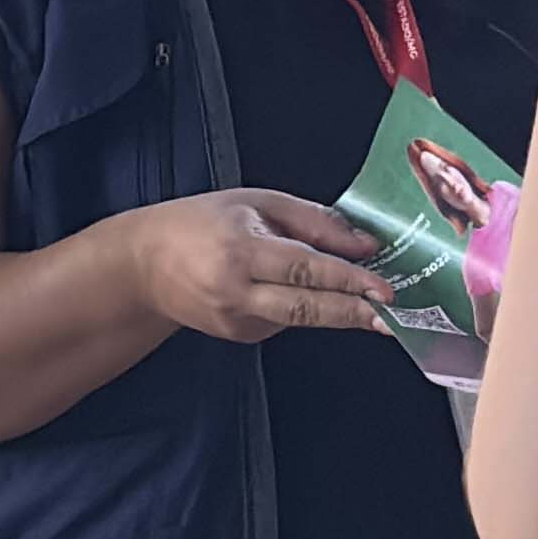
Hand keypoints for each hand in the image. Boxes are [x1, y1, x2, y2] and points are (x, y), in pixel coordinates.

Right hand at [126, 192, 392, 343]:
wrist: (145, 265)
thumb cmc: (200, 223)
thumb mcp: (257, 203)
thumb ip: (313, 221)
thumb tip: (362, 242)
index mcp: (241, 251)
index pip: (305, 270)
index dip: (349, 281)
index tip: (383, 288)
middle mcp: (236, 291)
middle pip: (306, 308)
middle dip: (354, 313)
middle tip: (392, 316)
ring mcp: (236, 320)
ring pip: (300, 318)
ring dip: (338, 312)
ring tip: (370, 304)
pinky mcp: (239, 336)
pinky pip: (284, 321)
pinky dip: (304, 308)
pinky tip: (305, 292)